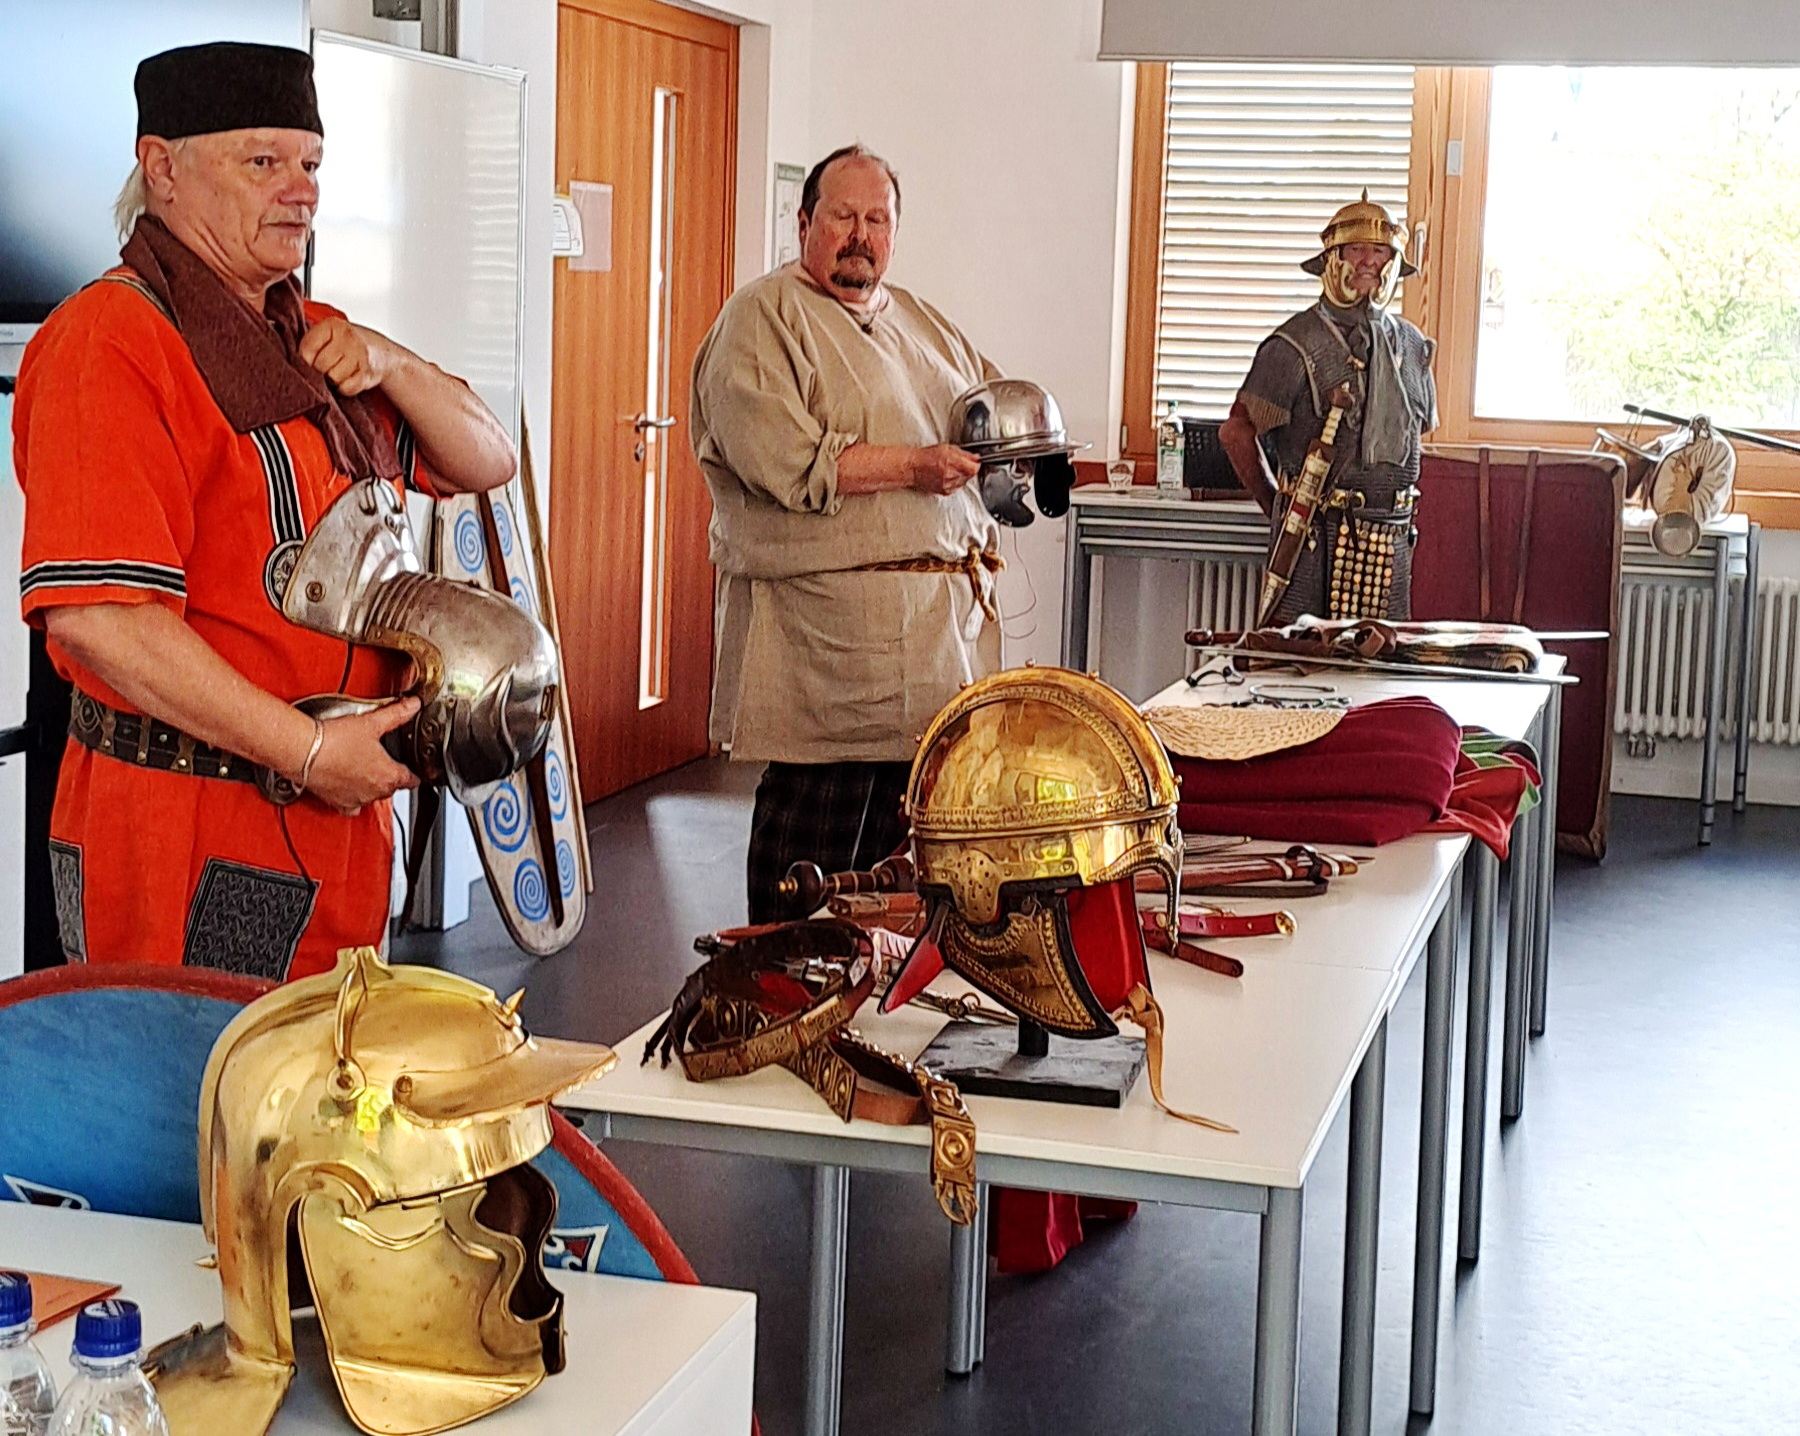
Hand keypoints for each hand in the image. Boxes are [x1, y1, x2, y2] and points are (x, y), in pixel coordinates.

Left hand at [298, 317, 407, 396]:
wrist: (385, 354)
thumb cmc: (352, 345)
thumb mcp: (331, 334)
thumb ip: (311, 341)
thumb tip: (288, 360)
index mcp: (333, 324)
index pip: (306, 350)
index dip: (307, 360)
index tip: (313, 360)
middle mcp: (347, 337)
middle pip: (319, 366)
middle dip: (322, 371)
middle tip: (331, 366)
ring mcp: (359, 355)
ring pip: (333, 378)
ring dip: (335, 380)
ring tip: (343, 370)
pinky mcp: (367, 373)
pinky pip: (346, 388)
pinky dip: (346, 387)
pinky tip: (351, 378)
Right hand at [300, 697, 421, 815]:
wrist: (303, 751)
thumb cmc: (335, 741)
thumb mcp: (372, 722)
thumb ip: (397, 714)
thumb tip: (413, 705)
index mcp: (389, 776)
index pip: (412, 780)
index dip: (415, 772)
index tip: (413, 768)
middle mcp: (375, 793)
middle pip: (392, 787)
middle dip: (391, 775)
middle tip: (384, 760)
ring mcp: (356, 800)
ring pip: (372, 796)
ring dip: (371, 785)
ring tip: (364, 768)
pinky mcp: (337, 803)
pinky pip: (351, 807)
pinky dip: (352, 797)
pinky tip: (348, 784)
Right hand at [908, 444, 980, 495]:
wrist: (913, 468)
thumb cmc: (926, 456)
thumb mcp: (946, 448)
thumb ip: (963, 453)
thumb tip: (976, 457)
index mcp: (952, 462)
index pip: (974, 468)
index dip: (976, 464)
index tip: (975, 462)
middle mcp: (950, 476)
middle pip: (970, 475)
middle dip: (968, 469)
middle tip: (960, 464)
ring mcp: (948, 485)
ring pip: (964, 482)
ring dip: (962, 476)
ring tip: (952, 469)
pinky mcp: (945, 492)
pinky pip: (957, 487)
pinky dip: (956, 482)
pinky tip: (948, 476)